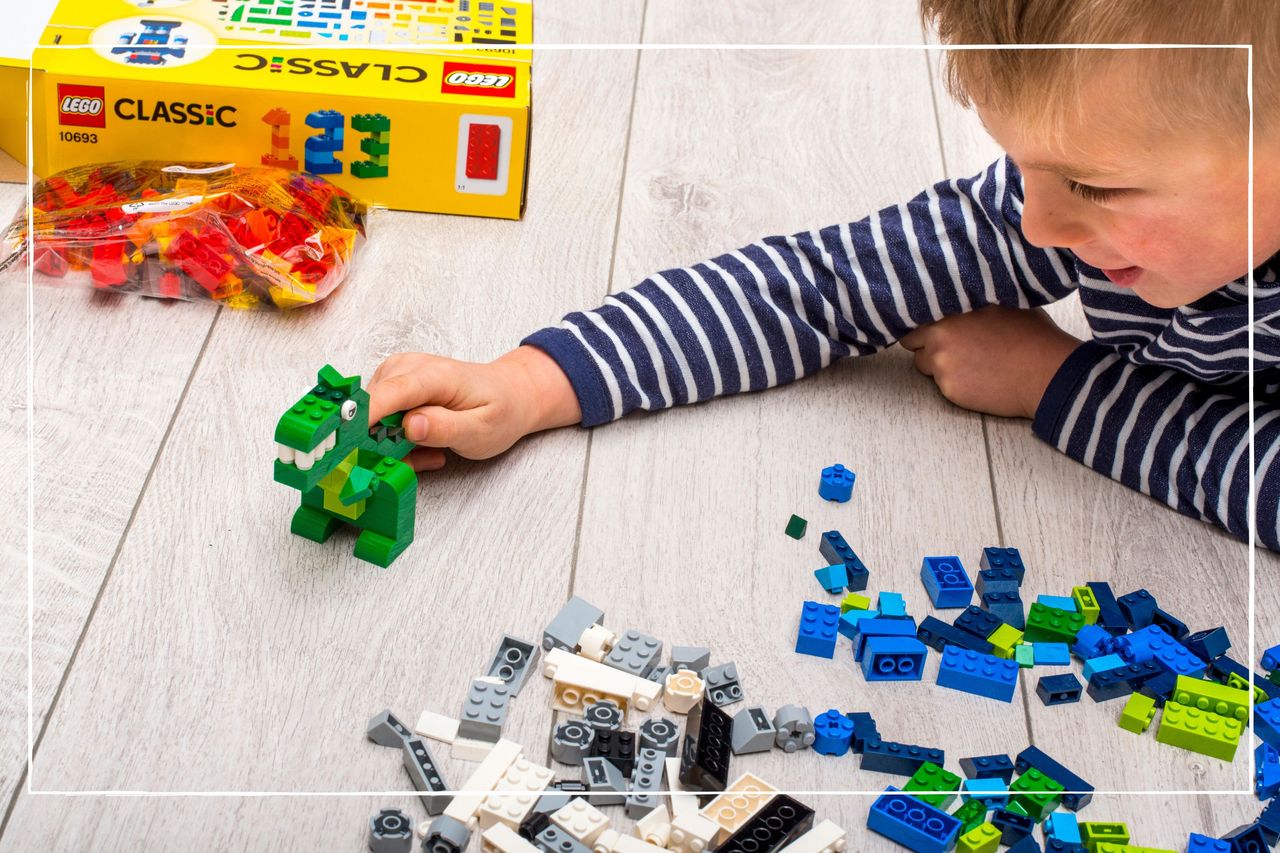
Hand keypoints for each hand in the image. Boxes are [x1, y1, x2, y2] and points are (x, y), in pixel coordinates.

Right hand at [366, 346, 581, 470]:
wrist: (511, 393)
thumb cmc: (501, 410)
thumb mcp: (481, 430)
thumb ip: (445, 429)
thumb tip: (410, 426)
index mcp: (434, 376)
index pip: (390, 393)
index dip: (364, 417)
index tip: (346, 441)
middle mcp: (409, 367)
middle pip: (372, 409)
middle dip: (386, 444)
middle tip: (425, 458)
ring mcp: (397, 374)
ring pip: (372, 417)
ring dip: (394, 444)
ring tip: (432, 450)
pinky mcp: (392, 385)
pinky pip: (379, 418)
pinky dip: (397, 438)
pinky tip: (424, 442)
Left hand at [898, 306, 1081, 418]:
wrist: (1047, 373)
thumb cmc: (1033, 336)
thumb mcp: (1002, 303)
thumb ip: (971, 301)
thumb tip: (960, 297)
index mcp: (951, 310)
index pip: (915, 314)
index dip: (924, 321)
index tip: (931, 326)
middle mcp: (939, 336)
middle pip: (912, 342)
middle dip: (926, 344)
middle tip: (952, 347)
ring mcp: (941, 364)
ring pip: (924, 364)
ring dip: (938, 364)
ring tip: (970, 363)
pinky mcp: (949, 388)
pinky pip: (941, 384)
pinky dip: (954, 383)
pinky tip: (978, 378)